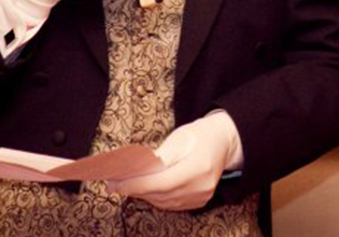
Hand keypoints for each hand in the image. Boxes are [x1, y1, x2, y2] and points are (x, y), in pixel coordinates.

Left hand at [110, 112, 242, 210]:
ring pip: (163, 202)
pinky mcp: (199, 202)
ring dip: (143, 194)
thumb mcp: (178, 138)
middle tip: (114, 183)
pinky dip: (156, 197)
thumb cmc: (200, 134)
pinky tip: (146, 189)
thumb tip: (131, 170)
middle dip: (135, 189)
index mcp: (198, 167)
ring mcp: (201, 196)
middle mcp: (201, 186)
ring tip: (127, 185)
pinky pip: (171, 204)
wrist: (224, 141)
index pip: (160, 182)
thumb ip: (157, 157)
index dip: (136, 185)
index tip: (116, 184)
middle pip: (160, 194)